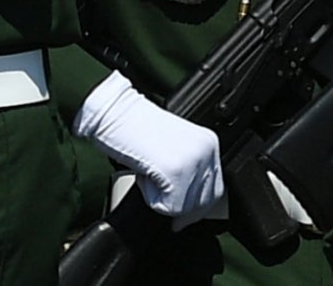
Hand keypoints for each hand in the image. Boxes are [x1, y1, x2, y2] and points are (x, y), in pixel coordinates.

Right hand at [73, 72, 225, 221]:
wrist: (117, 115)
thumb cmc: (136, 129)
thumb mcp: (173, 147)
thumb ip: (187, 169)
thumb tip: (190, 202)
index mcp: (208, 142)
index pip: (216, 187)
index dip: (199, 207)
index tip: (184, 218)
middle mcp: (206, 150)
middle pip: (205, 200)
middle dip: (185, 211)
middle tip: (166, 211)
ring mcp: (194, 161)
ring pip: (185, 207)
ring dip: (165, 202)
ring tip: (150, 177)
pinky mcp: (177, 172)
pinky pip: (169, 206)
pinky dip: (152, 199)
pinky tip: (145, 176)